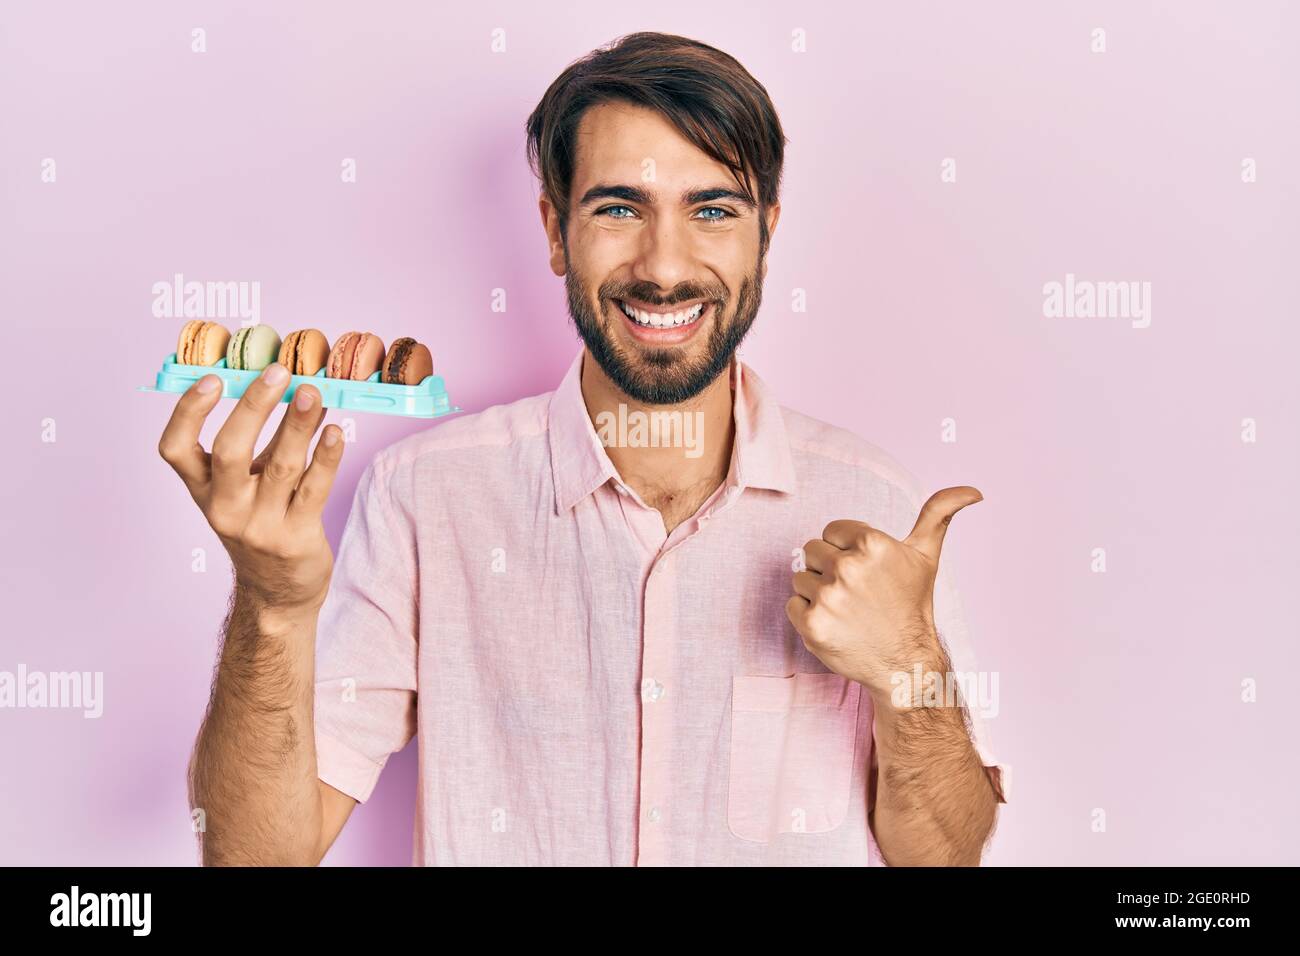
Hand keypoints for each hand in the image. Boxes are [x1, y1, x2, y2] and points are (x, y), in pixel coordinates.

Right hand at [158, 364, 344, 615]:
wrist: (278, 590)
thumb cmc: (263, 522)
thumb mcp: (251, 483)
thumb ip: (271, 439)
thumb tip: (300, 387)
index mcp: (203, 490)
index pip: (175, 449)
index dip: (188, 412)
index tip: (212, 379)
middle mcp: (225, 508)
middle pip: (230, 451)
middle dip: (254, 407)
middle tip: (277, 372)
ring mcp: (259, 525)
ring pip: (281, 467)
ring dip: (298, 424)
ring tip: (313, 392)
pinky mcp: (295, 538)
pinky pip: (314, 490)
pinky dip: (326, 458)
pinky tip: (335, 432)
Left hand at [785, 486, 982, 697]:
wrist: (905, 663)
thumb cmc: (911, 606)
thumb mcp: (926, 556)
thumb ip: (938, 514)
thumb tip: (974, 490)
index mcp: (872, 543)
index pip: (831, 531)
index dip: (845, 549)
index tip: (865, 571)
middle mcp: (848, 567)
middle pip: (812, 551)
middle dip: (829, 569)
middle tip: (855, 593)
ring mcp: (827, 597)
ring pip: (800, 577)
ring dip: (817, 592)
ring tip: (846, 610)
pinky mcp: (811, 623)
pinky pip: (792, 605)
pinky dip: (807, 616)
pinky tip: (834, 624)